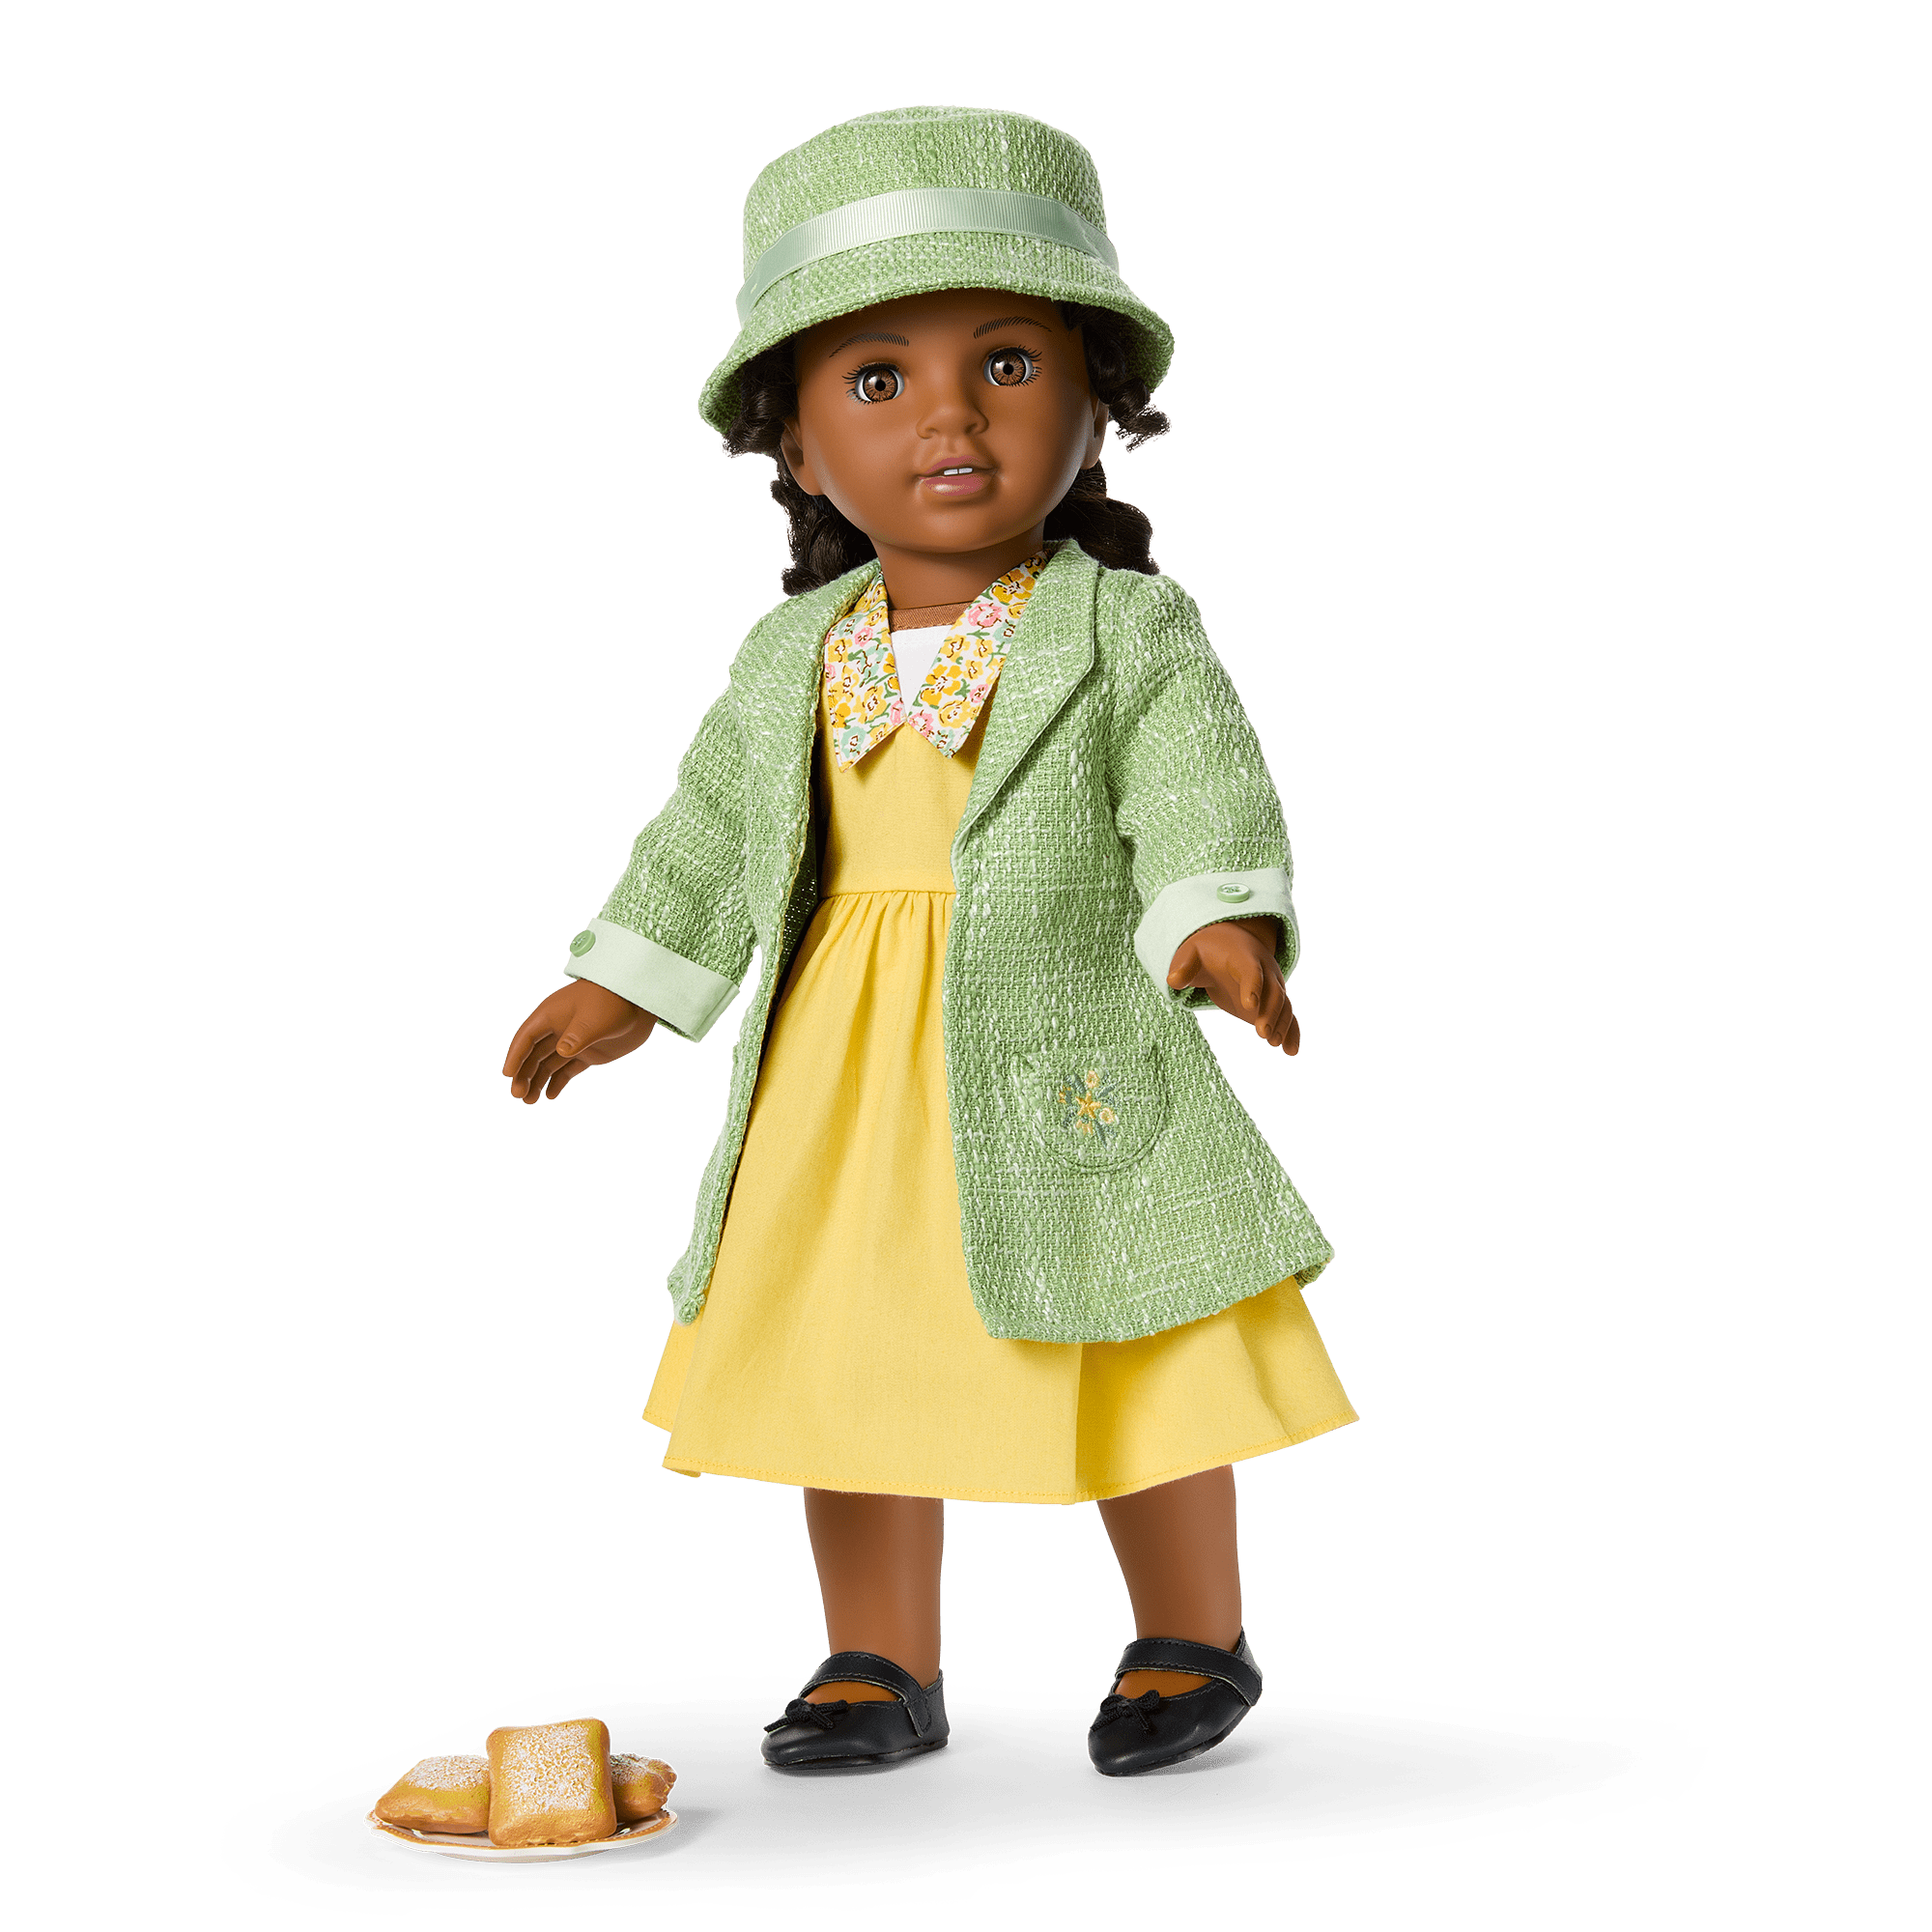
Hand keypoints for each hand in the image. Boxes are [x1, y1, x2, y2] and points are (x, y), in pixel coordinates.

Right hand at [502, 980, 655, 1101]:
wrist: (640, 1002)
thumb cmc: (613, 1001)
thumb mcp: (595, 1017)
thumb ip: (578, 1035)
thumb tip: (562, 1051)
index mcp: (552, 1015)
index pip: (527, 1037)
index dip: (516, 1055)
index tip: (508, 1075)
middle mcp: (558, 1029)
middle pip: (533, 1054)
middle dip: (524, 1074)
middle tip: (519, 1095)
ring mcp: (572, 1041)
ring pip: (547, 1063)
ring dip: (537, 1080)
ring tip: (530, 1101)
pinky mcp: (588, 1052)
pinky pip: (567, 1069)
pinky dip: (557, 1081)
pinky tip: (550, 1095)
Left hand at [1166, 917, 1299, 1054]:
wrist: (1230, 943)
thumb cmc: (1207, 951)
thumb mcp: (1191, 952)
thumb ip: (1183, 966)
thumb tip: (1173, 980)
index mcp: (1243, 956)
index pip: (1250, 970)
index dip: (1252, 986)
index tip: (1249, 1005)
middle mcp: (1264, 969)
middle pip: (1273, 990)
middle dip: (1270, 1011)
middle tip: (1263, 1034)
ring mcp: (1271, 984)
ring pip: (1283, 1003)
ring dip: (1280, 1023)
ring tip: (1273, 1043)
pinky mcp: (1273, 999)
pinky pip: (1287, 1013)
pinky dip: (1291, 1031)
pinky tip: (1291, 1051)